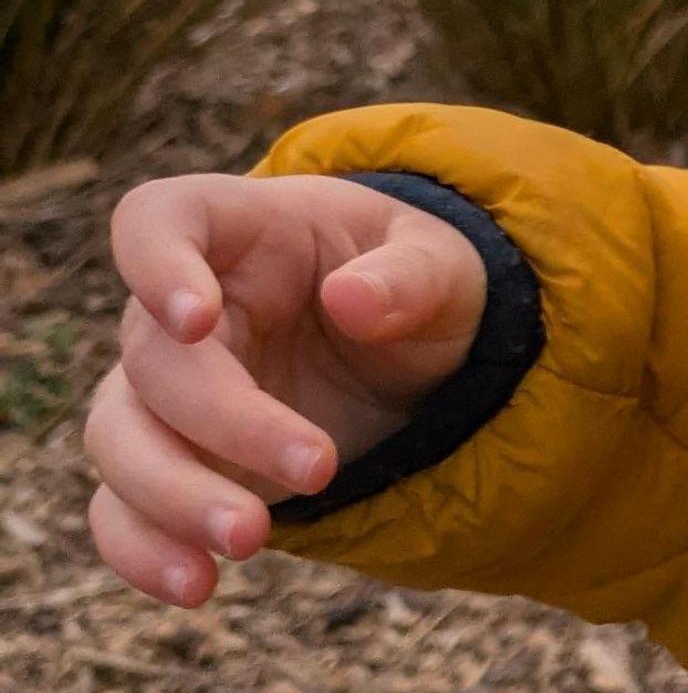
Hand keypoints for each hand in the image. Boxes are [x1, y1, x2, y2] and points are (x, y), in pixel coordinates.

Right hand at [80, 172, 487, 606]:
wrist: (413, 350)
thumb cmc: (419, 282)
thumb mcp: (447, 265)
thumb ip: (413, 277)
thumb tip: (353, 300)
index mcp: (242, 232)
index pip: (157, 220)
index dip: (155, 264)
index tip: (196, 320)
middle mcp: (185, 313)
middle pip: (153, 362)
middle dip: (225, 423)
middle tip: (319, 470)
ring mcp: (170, 392)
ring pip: (122, 442)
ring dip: (172, 499)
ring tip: (253, 541)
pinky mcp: (178, 463)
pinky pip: (124, 509)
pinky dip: (144, 550)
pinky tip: (195, 585)